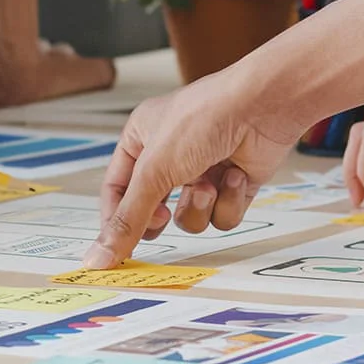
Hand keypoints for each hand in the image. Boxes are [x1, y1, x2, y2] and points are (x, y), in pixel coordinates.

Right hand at [85, 66, 301, 267]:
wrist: (263, 107)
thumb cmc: (204, 118)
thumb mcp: (155, 169)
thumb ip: (129, 217)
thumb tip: (99, 256)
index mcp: (142, 137)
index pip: (116, 188)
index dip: (115, 220)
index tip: (115, 250)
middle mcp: (172, 154)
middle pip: (152, 207)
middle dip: (161, 217)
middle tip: (162, 219)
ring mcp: (204, 169)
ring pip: (190, 216)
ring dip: (199, 206)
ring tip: (210, 183)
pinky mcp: (234, 183)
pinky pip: (222, 214)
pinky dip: (229, 200)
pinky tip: (236, 175)